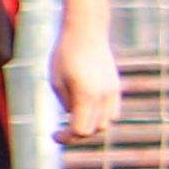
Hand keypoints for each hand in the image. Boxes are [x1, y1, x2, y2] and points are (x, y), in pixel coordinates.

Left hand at [50, 28, 122, 143]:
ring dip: (91, 126)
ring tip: (75, 120)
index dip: (66, 138)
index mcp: (85, 95)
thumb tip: (72, 117)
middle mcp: (103, 96)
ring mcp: (112, 91)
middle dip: (77, 135)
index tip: (53, 135)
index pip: (80, 131)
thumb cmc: (65, 53)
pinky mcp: (116, 86)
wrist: (86, 30)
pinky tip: (87, 109)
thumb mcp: (56, 81)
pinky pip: (112, 111)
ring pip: (106, 123)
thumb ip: (66, 103)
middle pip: (94, 130)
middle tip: (62, 132)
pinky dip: (101, 116)